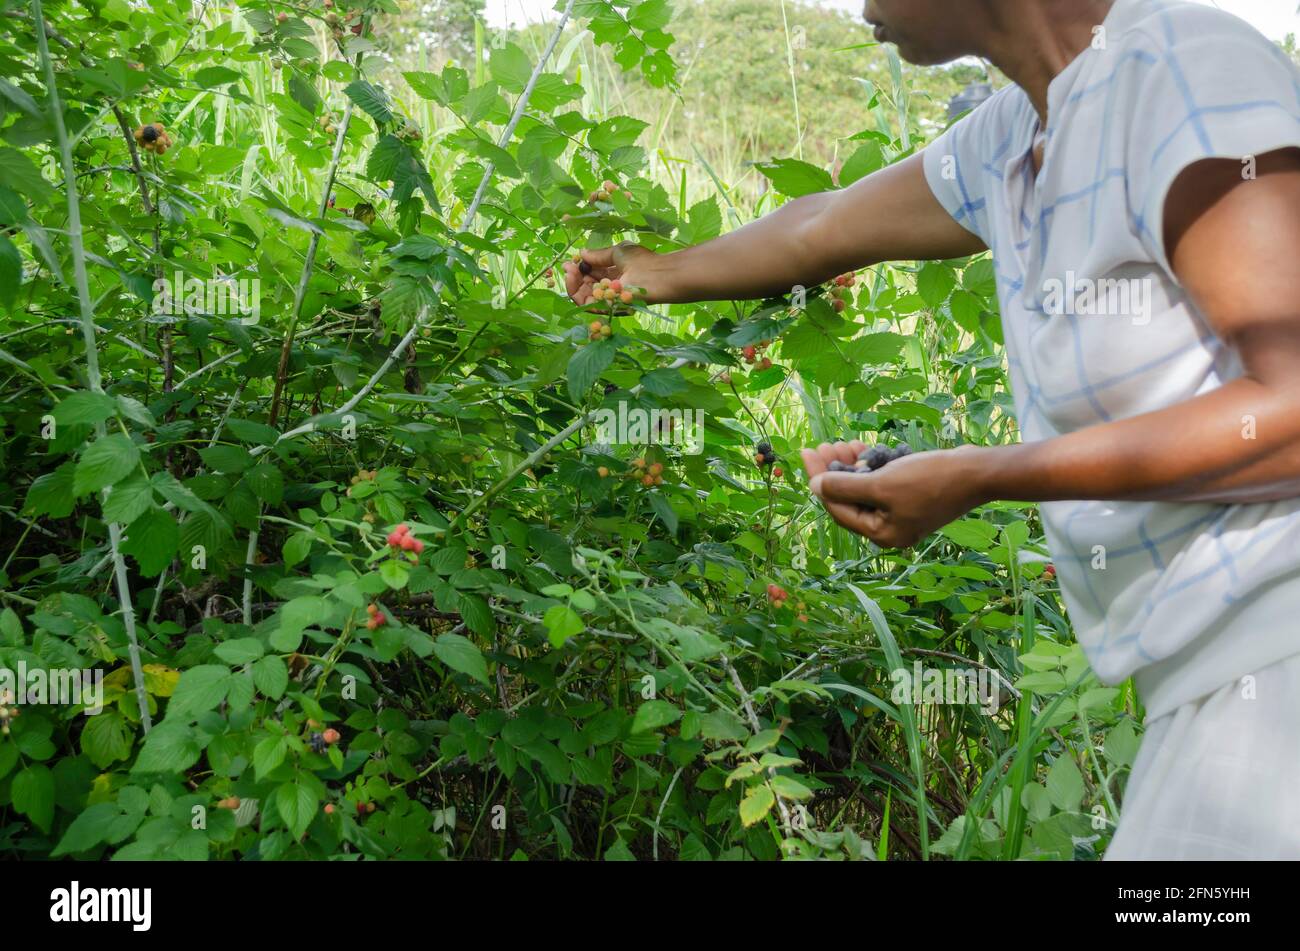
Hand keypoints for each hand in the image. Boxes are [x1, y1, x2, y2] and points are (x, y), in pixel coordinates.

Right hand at [562, 241, 661, 304]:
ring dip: (573, 284)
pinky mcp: (610, 308)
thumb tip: (581, 253)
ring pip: (584, 297)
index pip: (592, 274)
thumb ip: (598, 255)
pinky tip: (574, 279)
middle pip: (586, 286)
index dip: (580, 268)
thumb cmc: (642, 262)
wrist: (658, 276)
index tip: (571, 260)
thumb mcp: (617, 252)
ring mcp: (610, 299)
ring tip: (570, 271)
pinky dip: (578, 294)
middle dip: (574, 276)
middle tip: (568, 267)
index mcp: (614, 274)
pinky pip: (588, 306)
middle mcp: (611, 288)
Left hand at [799, 441, 990, 547]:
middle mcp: (890, 529)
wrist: (977, 471)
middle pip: (850, 499)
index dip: (819, 479)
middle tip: (824, 445)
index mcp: (881, 534)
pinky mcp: (914, 497)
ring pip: (866, 489)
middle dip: (835, 470)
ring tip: (843, 443)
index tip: (807, 453)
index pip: (837, 508)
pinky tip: (864, 448)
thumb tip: (815, 486)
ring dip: (852, 465)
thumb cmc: (929, 479)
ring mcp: (903, 514)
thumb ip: (845, 487)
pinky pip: (883, 483)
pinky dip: (873, 466)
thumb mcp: (881, 483)